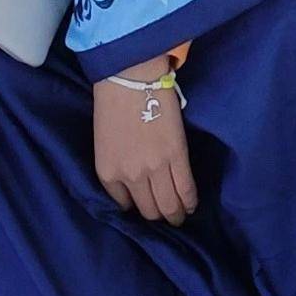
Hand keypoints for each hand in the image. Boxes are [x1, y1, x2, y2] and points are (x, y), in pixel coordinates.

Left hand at [93, 61, 198, 224]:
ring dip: (175, 214)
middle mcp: (130, 177)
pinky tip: (191, 206)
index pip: (123, 205)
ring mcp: (154, 169)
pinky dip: (189, 201)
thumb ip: (116, 166)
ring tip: (180, 216)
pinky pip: (185, 189)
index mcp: (108, 173)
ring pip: (168, 205)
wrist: (130, 78)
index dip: (136, 208)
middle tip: (166, 216)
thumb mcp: (104, 144)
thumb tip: (133, 179)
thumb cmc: (112, 104)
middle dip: (158, 216)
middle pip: (148, 210)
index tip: (145, 205)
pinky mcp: (177, 157)